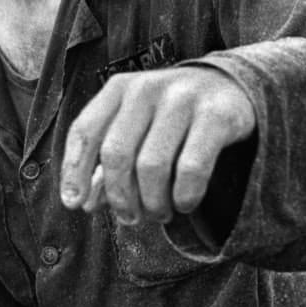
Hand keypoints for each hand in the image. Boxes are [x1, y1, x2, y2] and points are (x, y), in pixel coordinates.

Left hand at [60, 65, 255, 223]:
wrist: (231, 87)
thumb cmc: (171, 118)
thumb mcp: (135, 129)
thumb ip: (107, 164)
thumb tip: (86, 203)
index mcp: (118, 89)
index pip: (84, 132)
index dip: (74, 171)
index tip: (74, 204)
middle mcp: (146, 89)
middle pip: (116, 154)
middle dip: (120, 196)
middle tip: (131, 218)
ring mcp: (182, 99)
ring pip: (152, 166)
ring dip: (153, 202)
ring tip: (160, 213)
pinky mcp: (216, 115)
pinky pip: (191, 168)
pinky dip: (184, 196)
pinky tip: (185, 204)